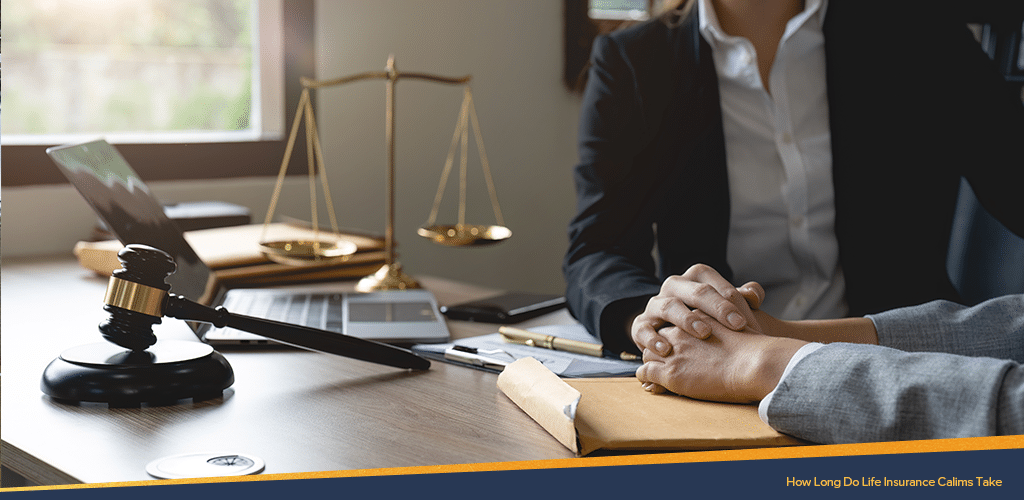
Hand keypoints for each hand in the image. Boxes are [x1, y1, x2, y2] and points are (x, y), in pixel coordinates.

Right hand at [631, 264, 764, 356]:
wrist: (672, 333)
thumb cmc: (708, 320)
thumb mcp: (725, 309)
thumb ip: (741, 300)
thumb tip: (754, 295)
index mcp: (694, 279)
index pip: (710, 280)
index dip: (729, 297)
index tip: (747, 320)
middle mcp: (673, 288)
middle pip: (693, 290)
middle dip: (717, 307)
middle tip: (736, 325)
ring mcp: (655, 306)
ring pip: (668, 305)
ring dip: (687, 319)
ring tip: (704, 334)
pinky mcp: (640, 326)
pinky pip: (643, 329)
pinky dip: (653, 339)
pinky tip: (666, 349)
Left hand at [635, 322, 805, 403]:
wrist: (756, 363)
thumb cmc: (757, 347)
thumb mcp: (743, 319)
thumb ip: (735, 313)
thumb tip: (750, 293)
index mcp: (696, 317)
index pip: (675, 321)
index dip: (676, 334)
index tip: (677, 343)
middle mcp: (680, 331)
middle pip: (658, 335)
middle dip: (659, 346)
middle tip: (663, 357)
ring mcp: (673, 351)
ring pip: (648, 353)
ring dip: (650, 362)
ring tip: (654, 372)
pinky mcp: (670, 373)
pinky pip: (645, 372)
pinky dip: (645, 377)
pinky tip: (651, 384)